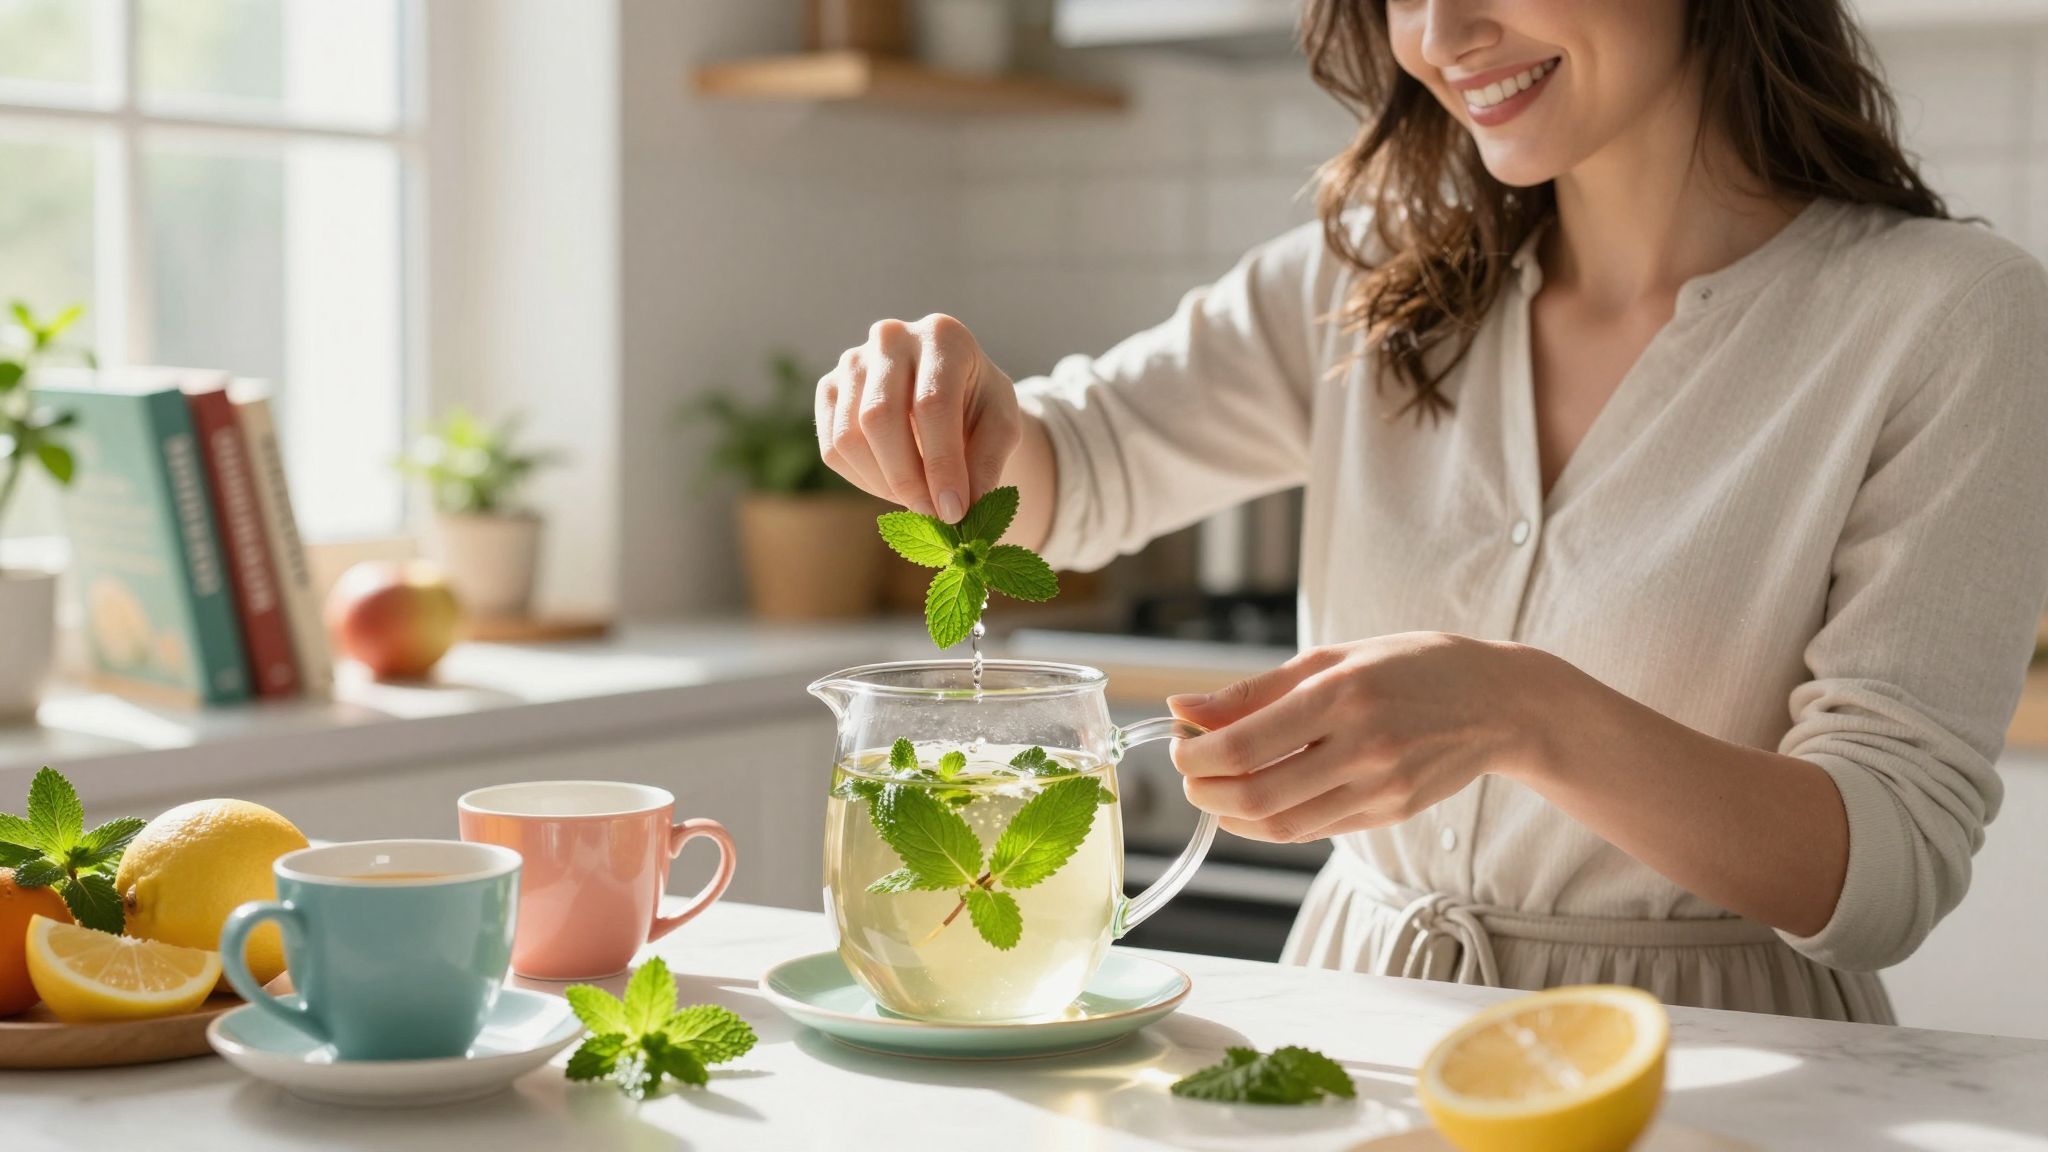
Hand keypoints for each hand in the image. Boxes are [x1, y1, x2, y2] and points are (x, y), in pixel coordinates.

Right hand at [817, 314, 1021, 521]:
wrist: (948, 386)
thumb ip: (988, 461)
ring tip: (918, 499)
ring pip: (849, 437)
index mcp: (942, 336)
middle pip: (880, 417)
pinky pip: (833, 449)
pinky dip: (863, 479)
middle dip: (907, 479)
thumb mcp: (1001, 425)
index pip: (932, 404)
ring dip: (883, 483)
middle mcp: (891, 338)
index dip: (942, 463)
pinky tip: (893, 483)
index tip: (954, 510)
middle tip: (933, 515)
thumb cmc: (978, 403)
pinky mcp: (829, 388)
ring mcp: (852, 361)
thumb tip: (964, 508)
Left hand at [1167, 634, 1555, 842]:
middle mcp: (1361, 745)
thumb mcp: (1333, 658)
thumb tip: (1182, 708)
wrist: (1499, 702)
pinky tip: (1257, 801)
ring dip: (1231, 815)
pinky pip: (1313, 830)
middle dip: (1204, 791)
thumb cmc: (1409, 667)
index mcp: (1341, 693)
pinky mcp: (1391, 814)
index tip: (1178, 743)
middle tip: (1189, 773)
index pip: (1242, 744)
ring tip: (1216, 789)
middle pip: (1254, 795)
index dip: (1194, 754)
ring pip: (1281, 825)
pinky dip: (1271, 822)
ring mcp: (1379, 787)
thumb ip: (1255, 690)